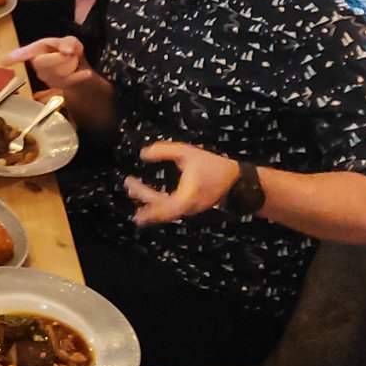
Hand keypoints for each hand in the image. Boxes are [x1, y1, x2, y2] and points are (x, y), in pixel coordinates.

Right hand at [2, 35, 93, 89]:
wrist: (79, 67)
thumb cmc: (68, 50)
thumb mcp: (71, 41)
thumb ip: (69, 42)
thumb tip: (66, 49)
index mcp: (38, 49)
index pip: (24, 53)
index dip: (14, 57)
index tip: (3, 62)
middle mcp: (38, 63)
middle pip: (41, 64)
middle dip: (58, 59)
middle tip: (70, 54)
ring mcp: (46, 76)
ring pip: (56, 73)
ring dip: (71, 66)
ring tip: (75, 62)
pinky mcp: (56, 86)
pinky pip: (67, 82)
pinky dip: (79, 76)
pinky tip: (85, 73)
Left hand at [125, 142, 241, 226]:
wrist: (237, 181)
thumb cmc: (212, 166)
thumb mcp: (187, 153)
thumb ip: (163, 151)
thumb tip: (143, 155)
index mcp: (184, 198)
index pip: (158, 202)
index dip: (141, 194)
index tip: (129, 182)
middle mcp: (185, 209)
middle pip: (159, 211)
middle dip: (142, 200)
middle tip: (128, 186)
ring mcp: (188, 211)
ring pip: (164, 214)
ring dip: (149, 207)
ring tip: (134, 196)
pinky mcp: (191, 209)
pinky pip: (171, 211)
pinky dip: (158, 207)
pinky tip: (150, 201)